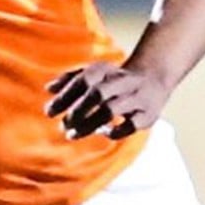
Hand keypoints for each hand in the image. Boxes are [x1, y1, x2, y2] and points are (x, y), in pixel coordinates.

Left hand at [46, 60, 169, 139]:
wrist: (155, 77)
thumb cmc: (115, 79)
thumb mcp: (95, 73)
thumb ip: (71, 79)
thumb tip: (48, 89)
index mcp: (106, 70)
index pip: (83, 80)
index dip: (65, 96)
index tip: (49, 112)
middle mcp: (122, 81)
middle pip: (98, 93)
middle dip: (78, 111)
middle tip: (63, 126)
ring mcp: (136, 97)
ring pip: (111, 109)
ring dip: (90, 124)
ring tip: (73, 134)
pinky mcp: (148, 114)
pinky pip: (131, 124)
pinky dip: (115, 131)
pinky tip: (105, 132)